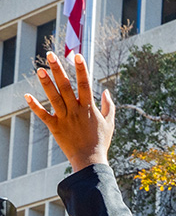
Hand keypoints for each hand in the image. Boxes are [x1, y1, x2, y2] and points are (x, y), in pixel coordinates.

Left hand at [25, 51, 114, 171]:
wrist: (90, 160)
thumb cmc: (101, 141)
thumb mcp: (110, 123)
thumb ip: (109, 106)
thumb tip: (106, 91)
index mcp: (89, 108)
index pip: (85, 84)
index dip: (81, 69)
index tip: (77, 55)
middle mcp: (76, 110)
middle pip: (66, 87)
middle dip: (58, 70)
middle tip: (51, 55)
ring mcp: (65, 118)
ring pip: (54, 98)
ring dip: (46, 83)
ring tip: (39, 69)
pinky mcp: (55, 127)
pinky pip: (43, 115)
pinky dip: (34, 106)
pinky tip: (26, 96)